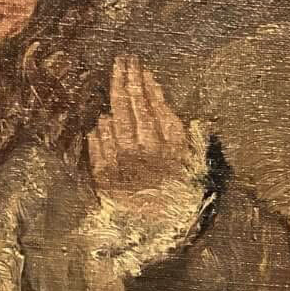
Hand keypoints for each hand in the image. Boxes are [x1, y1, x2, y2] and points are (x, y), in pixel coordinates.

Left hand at [86, 57, 196, 201]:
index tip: (138, 65)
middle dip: (126, 79)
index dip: (143, 81)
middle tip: (122, 60)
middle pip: (130, 105)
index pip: (152, 102)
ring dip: (114, 100)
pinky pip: (98, 143)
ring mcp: (122, 161)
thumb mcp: (190, 156)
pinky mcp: (104, 175)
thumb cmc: (179, 190)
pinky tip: (104, 121)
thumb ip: (177, 125)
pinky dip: (100, 130)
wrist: (160, 230)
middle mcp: (145, 149)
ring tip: (116, 80)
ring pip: (113, 120)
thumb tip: (158, 93)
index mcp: (170, 144)